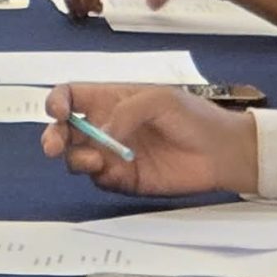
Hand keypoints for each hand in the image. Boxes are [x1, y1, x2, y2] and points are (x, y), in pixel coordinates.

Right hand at [40, 84, 259, 196]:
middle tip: (53, 147)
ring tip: (95, 160)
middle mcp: (106, 127)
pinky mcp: (124, 179)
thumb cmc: (193, 117)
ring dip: (76, 158)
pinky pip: (99, 179)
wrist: (223, 152)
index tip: (59, 112)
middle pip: (65, 131)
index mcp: (110, 100)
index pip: (71, 97)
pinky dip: (98, 175)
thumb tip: (102, 135)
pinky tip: (111, 170)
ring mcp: (113, 154)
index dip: (57, 102)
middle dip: (52, 136)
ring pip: (77, 157)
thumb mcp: (159, 100)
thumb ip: (126, 112)